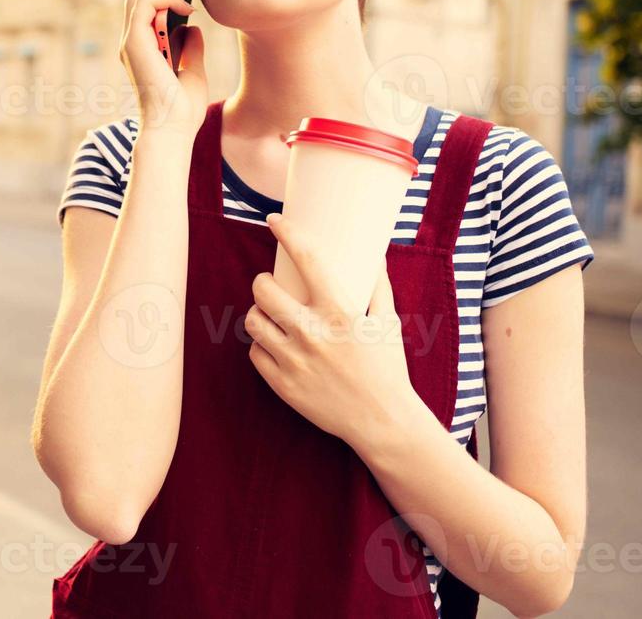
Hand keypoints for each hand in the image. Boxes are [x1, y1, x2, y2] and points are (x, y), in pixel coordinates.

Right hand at [119, 0, 206, 134]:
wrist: (172, 130)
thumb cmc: (182, 110)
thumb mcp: (193, 70)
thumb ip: (190, 47)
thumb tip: (192, 27)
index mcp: (144, 44)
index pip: (150, 1)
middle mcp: (133, 39)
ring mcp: (131, 40)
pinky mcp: (134, 42)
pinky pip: (144, 3)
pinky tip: (187, 7)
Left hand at [244, 212, 423, 450]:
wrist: (382, 421)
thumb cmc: (387, 368)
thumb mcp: (387, 323)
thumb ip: (378, 288)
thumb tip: (375, 256)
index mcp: (339, 312)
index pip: (307, 259)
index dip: (287, 233)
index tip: (274, 220)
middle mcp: (312, 333)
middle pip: (263, 290)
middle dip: (262, 282)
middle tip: (270, 284)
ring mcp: (294, 360)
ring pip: (254, 321)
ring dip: (259, 313)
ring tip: (270, 315)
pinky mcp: (282, 385)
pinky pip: (255, 353)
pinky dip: (262, 345)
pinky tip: (273, 344)